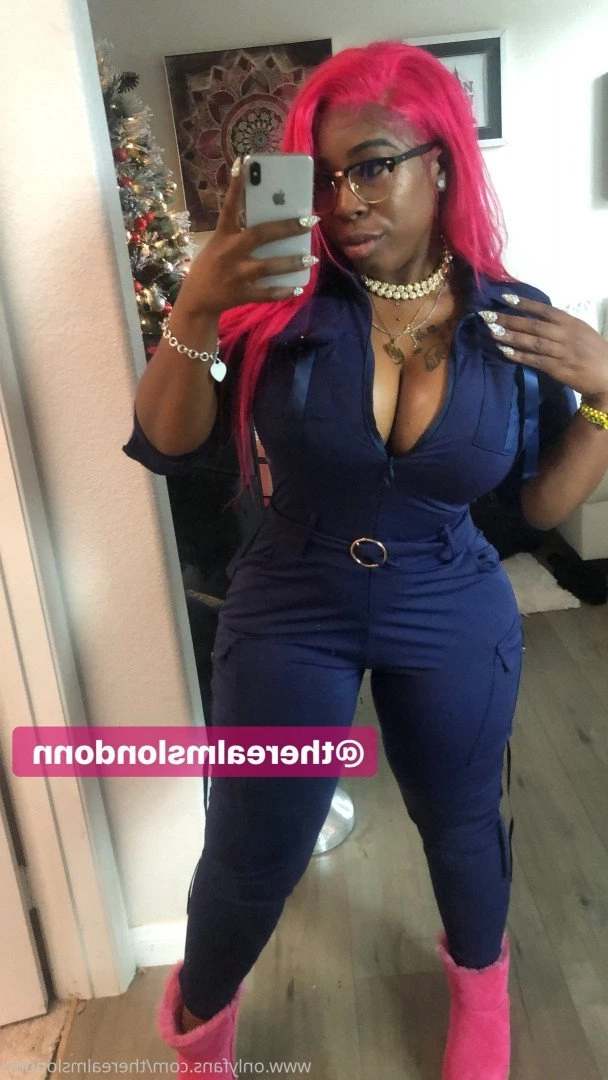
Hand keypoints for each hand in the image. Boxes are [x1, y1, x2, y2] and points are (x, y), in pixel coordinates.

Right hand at [175, 157, 318, 317]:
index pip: (229, 207)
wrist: (196, 301)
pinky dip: (283, 291)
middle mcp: (229, 252)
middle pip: (260, 235)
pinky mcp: (241, 294)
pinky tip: (298, 287)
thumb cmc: (212, 266)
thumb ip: (240, 234)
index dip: (237, 186)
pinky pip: (267, 293)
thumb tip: (273, 221)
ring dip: (291, 262)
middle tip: (310, 221)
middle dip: (286, 227)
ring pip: (268, 266)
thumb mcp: (218, 245)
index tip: (245, 164)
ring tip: (311, 258)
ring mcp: (235, 275)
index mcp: (222, 235)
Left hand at [479, 296, 607, 403]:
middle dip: (510, 320)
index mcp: (570, 322)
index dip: (524, 303)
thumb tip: (536, 317)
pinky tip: (505, 352)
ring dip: (511, 337)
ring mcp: (562, 352)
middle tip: (489, 316)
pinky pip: (535, 361)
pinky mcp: (558, 369)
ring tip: (492, 331)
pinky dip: (520, 356)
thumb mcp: (580, 330)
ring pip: (532, 342)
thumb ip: (560, 324)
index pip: (544, 310)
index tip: (505, 297)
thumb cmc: (593, 350)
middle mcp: (565, 335)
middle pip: (533, 325)